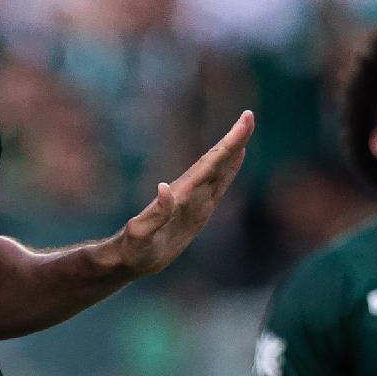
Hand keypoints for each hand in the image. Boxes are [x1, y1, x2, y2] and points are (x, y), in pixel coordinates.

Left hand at [112, 112, 254, 276]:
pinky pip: (216, 186)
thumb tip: (165, 188)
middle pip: (216, 162)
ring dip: (232, 152)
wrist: (128, 259)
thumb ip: (155, 215)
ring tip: (245, 131)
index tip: (242, 123)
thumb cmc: (133, 249)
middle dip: (234, 140)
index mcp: (182, 195)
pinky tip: (234, 160)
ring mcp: (193, 201)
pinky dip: (228, 171)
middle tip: (248, 116)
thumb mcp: (141, 235)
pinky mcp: (196, 211)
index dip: (228, 144)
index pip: (210, 164)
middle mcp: (189, 194)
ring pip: (218, 171)